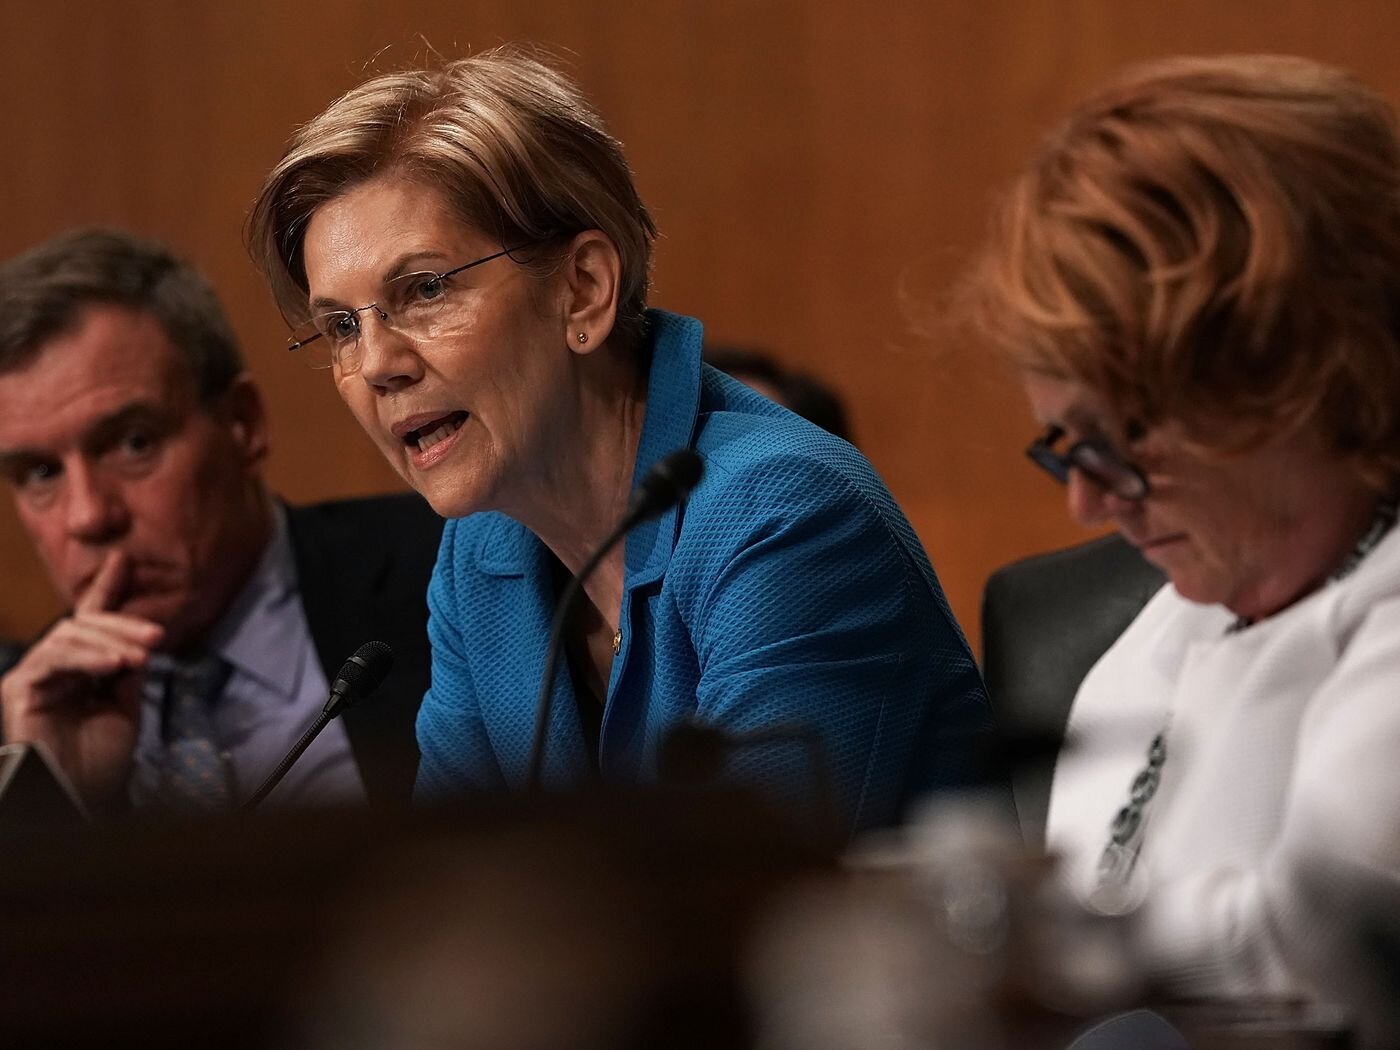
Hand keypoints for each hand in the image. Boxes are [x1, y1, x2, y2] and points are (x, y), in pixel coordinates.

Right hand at [0, 551, 162, 807]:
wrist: (78, 798)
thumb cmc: (98, 762)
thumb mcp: (124, 707)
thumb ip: (126, 670)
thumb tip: (139, 638)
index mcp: (79, 669)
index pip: (91, 622)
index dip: (106, 590)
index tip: (123, 560)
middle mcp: (52, 667)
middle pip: (84, 626)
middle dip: (122, 624)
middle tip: (156, 635)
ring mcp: (33, 677)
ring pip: (69, 638)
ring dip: (110, 642)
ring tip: (141, 655)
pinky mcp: (19, 690)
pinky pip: (53, 661)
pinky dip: (87, 658)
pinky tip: (114, 665)